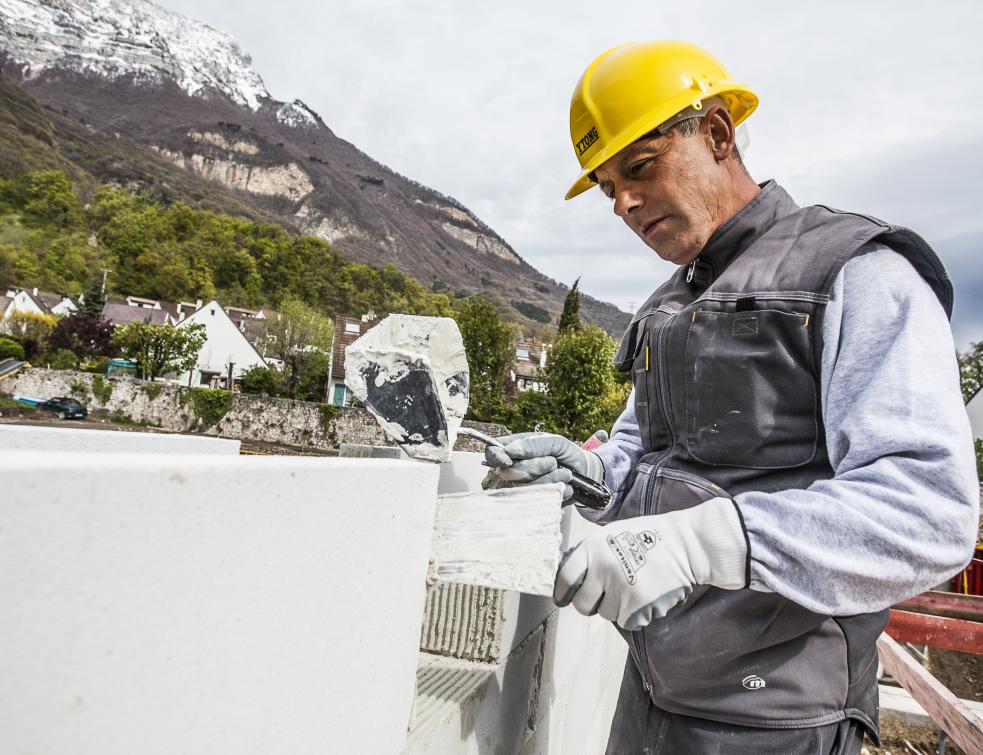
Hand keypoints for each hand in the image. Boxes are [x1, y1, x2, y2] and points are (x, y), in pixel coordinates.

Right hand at [480, 432, 603, 500]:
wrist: (585, 471)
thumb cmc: (565, 453)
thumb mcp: (554, 442)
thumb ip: (533, 444)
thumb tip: (510, 450)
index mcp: (514, 450)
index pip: (492, 453)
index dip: (496, 456)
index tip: (508, 458)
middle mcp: (514, 470)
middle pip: (509, 472)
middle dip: (534, 467)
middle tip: (553, 462)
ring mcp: (524, 488)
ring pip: (526, 487)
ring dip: (550, 479)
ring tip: (566, 474)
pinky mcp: (536, 501)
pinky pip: (541, 499)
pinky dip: (558, 490)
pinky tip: (567, 486)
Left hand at [553, 498, 747, 629]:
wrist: (686, 545)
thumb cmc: (648, 536)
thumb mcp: (611, 534)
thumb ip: (590, 553)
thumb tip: (568, 573)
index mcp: (592, 547)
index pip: (565, 577)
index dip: (561, 592)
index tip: (562, 598)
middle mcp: (602, 568)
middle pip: (582, 603)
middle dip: (589, 605)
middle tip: (603, 598)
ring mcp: (620, 588)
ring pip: (605, 614)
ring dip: (616, 607)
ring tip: (633, 587)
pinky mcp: (637, 605)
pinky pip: (626, 621)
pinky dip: (634, 614)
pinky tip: (645, 595)